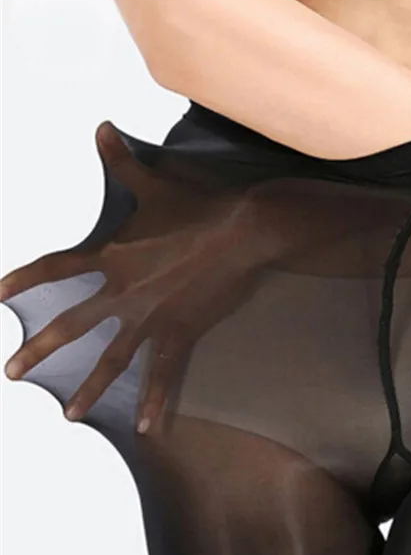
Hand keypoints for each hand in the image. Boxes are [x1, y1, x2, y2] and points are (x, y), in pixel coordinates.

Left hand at [1, 121, 269, 431]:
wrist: (243, 232)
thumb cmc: (199, 206)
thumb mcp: (155, 184)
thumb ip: (120, 161)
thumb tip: (99, 126)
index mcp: (113, 256)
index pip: (56, 270)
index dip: (21, 280)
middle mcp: (124, 292)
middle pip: (70, 325)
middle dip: (37, 350)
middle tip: (11, 372)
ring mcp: (152, 317)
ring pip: (112, 359)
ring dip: (88, 388)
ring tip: (67, 415)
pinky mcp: (182, 333)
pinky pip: (166, 373)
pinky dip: (156, 402)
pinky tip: (145, 428)